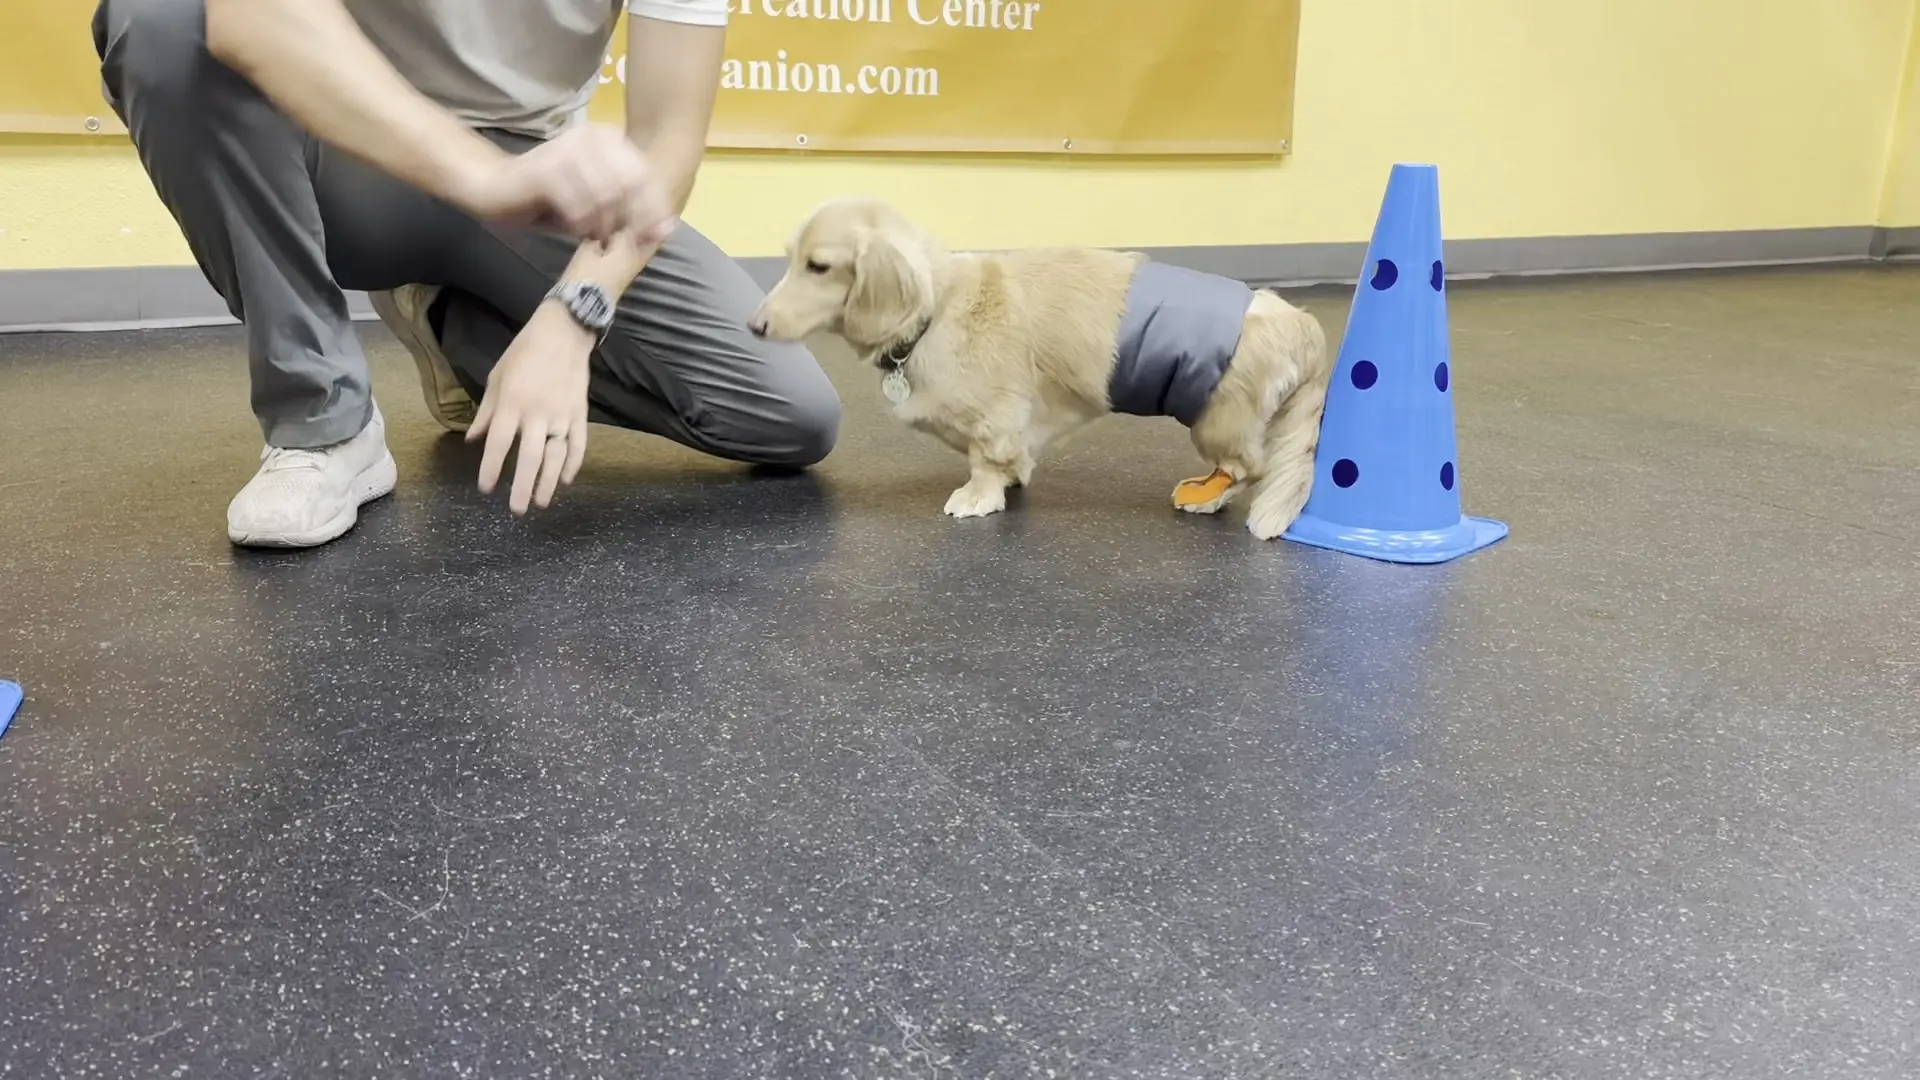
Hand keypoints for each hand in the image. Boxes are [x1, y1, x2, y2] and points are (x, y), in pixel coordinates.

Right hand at [452, 125, 677, 245]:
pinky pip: (579, 202)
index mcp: (609, 139)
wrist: (495, 188)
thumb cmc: (549, 199)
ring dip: (605, 223)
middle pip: (632, 183)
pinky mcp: (547, 167)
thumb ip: (628, 213)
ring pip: (608, 194)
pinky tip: (576, 230)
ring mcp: (569, 149)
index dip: (656, 208)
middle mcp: (593, 137)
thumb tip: (666, 230)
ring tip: (595, 237)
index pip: (646, 175)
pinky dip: (582, 222)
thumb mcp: (595, 207)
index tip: (658, 236)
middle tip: (623, 242)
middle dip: (634, 219)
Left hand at [467, 303, 595, 514]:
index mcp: (512, 403)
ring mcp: (562, 415)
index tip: (487, 489)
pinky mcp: (580, 413)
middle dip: (522, 487)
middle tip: (516, 510)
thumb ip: (486, 412)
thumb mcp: (496, 378)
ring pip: (556, 457)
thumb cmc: (523, 353)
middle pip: (530, 458)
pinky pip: (579, 444)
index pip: (499, 444)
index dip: (492, 469)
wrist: (562, 333)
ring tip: (542, 502)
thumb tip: (473, 440)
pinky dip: (574, 463)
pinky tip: (567, 480)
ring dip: (549, 483)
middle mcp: (537, 413)